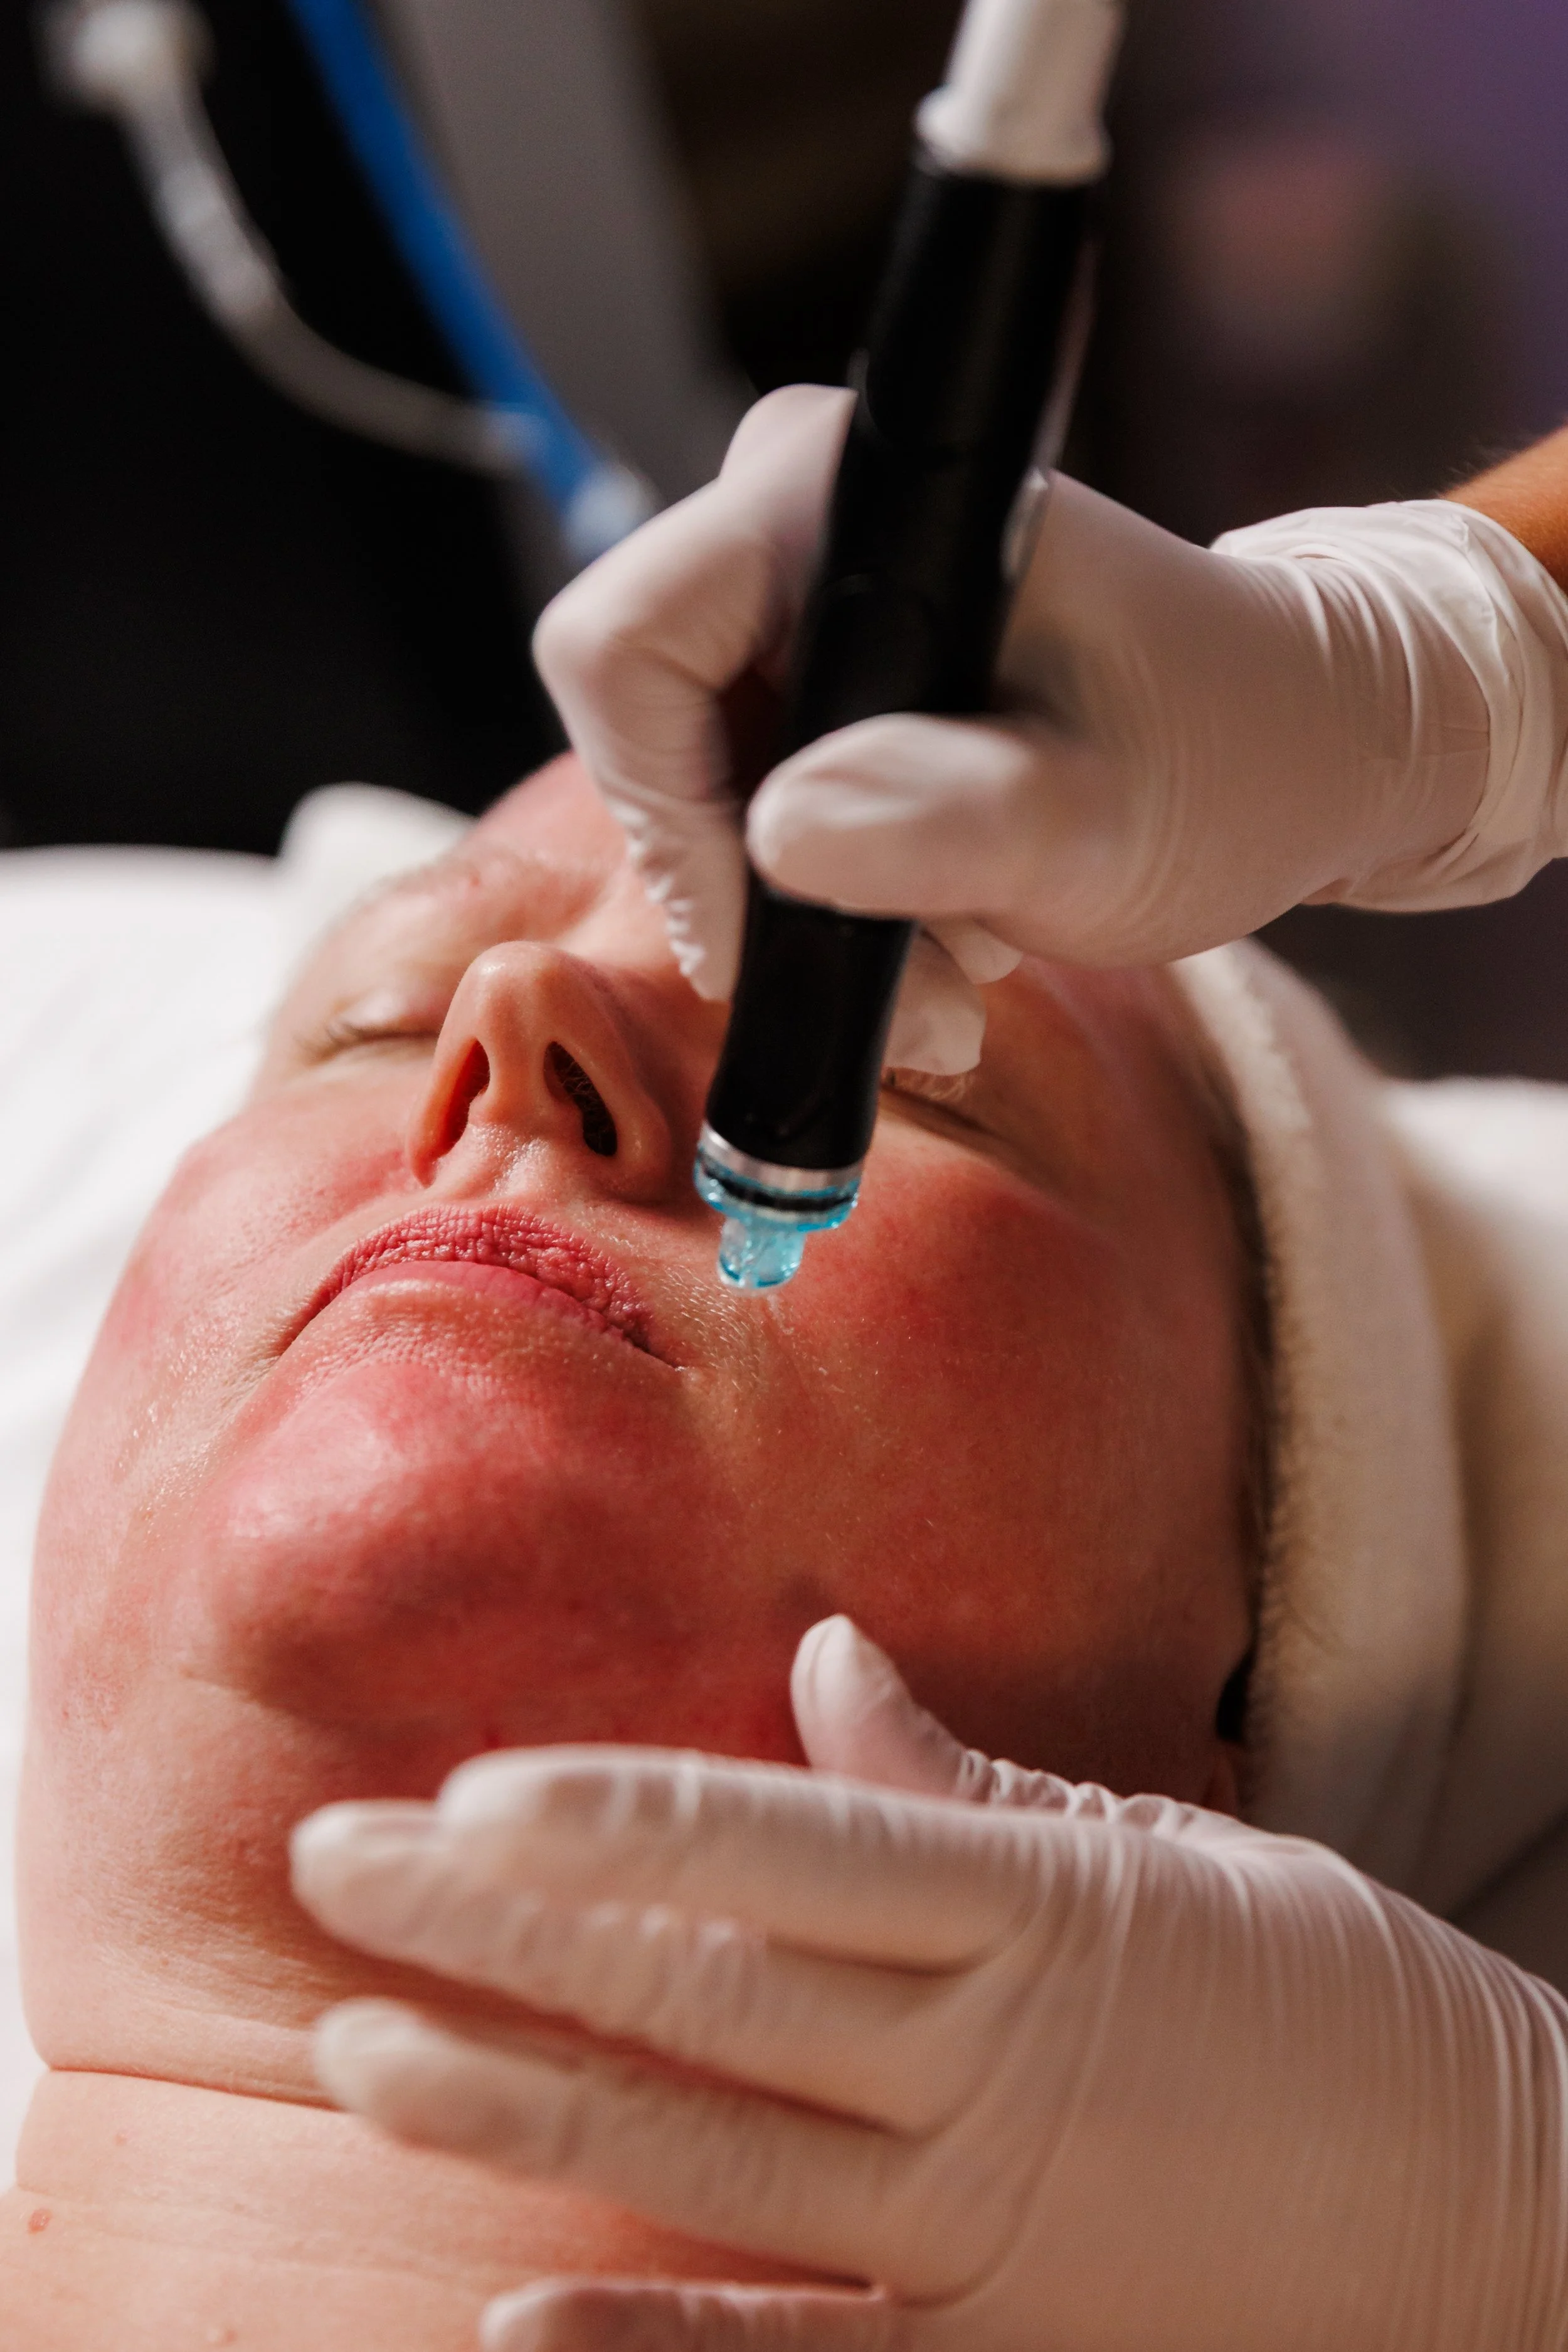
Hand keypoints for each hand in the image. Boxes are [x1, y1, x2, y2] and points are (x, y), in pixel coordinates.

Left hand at [291, 1618, 1567, 2351]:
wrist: (1498, 2218)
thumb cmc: (1335, 1999)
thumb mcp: (1172, 1858)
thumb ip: (973, 1784)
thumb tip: (828, 1658)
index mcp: (1033, 1921)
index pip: (788, 1856)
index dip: (627, 1823)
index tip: (474, 1785)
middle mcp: (985, 2076)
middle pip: (702, 1996)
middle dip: (502, 1929)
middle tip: (332, 1866)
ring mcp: (981, 2235)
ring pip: (707, 2164)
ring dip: (518, 2106)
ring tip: (355, 2047)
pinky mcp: (995, 2350)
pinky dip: (650, 2349)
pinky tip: (504, 2317)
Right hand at [534, 385, 1567, 1071]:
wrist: (1303, 743)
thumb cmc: (1227, 758)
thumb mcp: (1100, 816)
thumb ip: (949, 820)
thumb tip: (778, 833)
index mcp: (856, 499)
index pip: (628, 645)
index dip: (659, 813)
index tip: (758, 948)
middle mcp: (807, 515)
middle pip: (651, 723)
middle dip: (753, 889)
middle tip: (909, 1003)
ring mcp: (816, 590)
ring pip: (702, 776)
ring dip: (805, 911)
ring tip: (956, 984)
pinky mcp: (833, 660)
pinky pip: (759, 787)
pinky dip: (832, 887)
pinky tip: (946, 930)